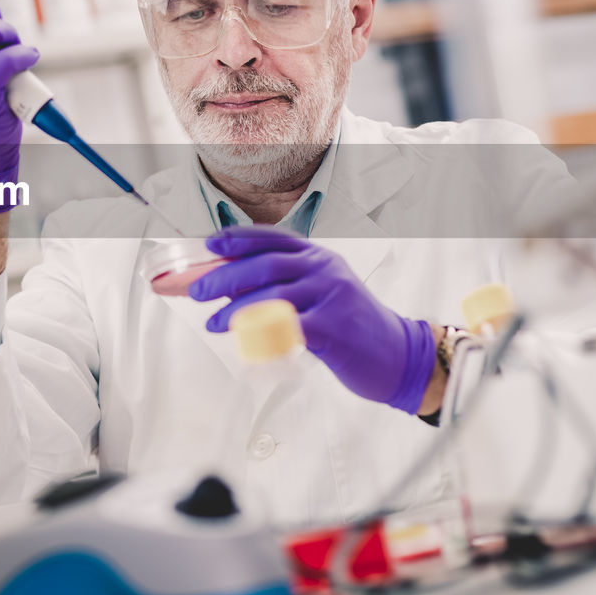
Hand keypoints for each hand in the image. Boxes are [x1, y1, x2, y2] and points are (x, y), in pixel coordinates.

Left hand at [188, 226, 436, 413]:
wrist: (399, 355)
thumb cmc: (351, 325)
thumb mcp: (322, 292)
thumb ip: (286, 284)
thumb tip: (233, 283)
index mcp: (319, 256)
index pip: (272, 239)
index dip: (237, 239)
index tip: (210, 245)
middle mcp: (325, 269)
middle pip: (265, 265)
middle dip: (224, 276)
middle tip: (196, 290)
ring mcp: (330, 296)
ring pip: (270, 295)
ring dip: (234, 310)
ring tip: (212, 323)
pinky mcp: (333, 327)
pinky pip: (286, 327)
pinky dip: (260, 333)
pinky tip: (243, 342)